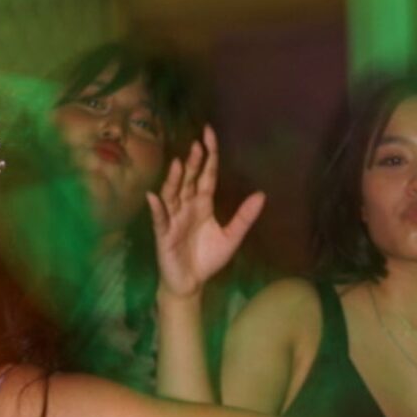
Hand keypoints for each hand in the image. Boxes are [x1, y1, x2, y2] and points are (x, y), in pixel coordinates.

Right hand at [148, 128, 264, 302]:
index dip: (209, 156)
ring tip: (177, 163)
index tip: (208, 133)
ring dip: (174, 180)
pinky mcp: (164, 234)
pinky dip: (157, 208)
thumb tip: (262, 194)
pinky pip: (160, 219)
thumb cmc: (207, 258)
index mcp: (203, 204)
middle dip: (192, 162)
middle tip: (196, 144)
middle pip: (189, 180)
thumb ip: (244, 217)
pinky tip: (154, 197)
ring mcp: (173, 219)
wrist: (191, 283)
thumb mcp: (231, 237)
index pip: (206, 175)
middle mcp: (186, 206)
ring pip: (173, 194)